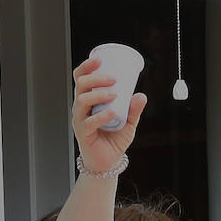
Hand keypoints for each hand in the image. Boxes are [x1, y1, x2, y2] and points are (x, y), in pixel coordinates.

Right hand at [71, 56, 146, 174]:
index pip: (81, 78)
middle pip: (81, 85)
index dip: (87, 67)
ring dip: (98, 94)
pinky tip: (112, 113)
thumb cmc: (114, 139)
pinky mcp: (82, 134)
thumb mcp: (128, 122)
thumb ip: (134, 109)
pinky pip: (88, 122)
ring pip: (81, 101)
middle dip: (96, 78)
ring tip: (114, 94)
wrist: (108, 161)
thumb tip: (141, 95)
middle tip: (113, 79)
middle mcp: (81, 108)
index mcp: (88, 100)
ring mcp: (79, 120)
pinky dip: (101, 116)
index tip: (100, 59)